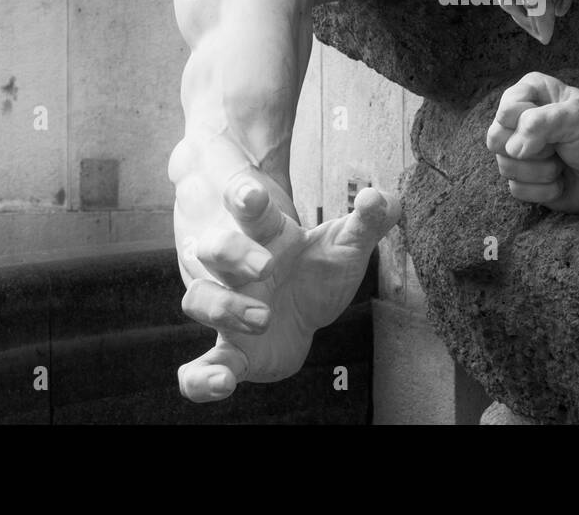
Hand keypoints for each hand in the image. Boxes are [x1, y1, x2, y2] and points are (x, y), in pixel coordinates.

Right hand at [172, 133, 398, 400]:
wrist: (298, 308)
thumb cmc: (314, 266)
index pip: (247, 207)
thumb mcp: (345, 244)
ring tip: (263, 318)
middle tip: (265, 265)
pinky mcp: (230, 350)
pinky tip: (221, 384)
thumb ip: (366, 222)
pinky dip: (200, 377)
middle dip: (232, 252)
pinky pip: (198, 366)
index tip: (253, 196)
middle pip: (214, 248)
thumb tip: (380, 197)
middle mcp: (236, 268)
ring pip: (199, 299)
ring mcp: (227, 307)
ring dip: (225, 307)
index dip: (244, 197)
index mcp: (264, 233)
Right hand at [486, 72, 578, 213]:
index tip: (556, 128)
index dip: (527, 125)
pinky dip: (543, 190)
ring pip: (504, 166)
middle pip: (495, 139)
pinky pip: (515, 189)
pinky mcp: (523, 179)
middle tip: (557, 147)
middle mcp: (518, 120)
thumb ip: (541, 123)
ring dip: (541, 171)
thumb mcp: (578, 117)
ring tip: (562, 163)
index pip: (505, 111)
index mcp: (530, 93)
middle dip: (532, 151)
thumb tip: (512, 149)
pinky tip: (560, 181)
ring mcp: (519, 151)